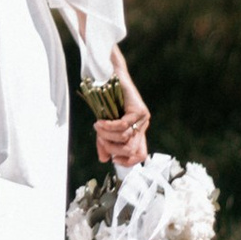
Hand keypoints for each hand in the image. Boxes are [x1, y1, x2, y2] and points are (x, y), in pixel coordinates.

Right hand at [93, 51, 150, 167]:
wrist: (110, 78)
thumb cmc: (105, 101)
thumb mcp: (104, 126)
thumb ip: (105, 142)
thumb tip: (104, 160)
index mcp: (136, 132)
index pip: (140, 155)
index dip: (128, 161)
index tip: (113, 158)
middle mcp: (142, 127)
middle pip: (130, 150)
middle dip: (111, 147)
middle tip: (99, 137)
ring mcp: (143, 119)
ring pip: (125, 138)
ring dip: (107, 135)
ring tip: (97, 126)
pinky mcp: (140, 111)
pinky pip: (123, 125)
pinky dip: (109, 126)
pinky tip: (100, 122)